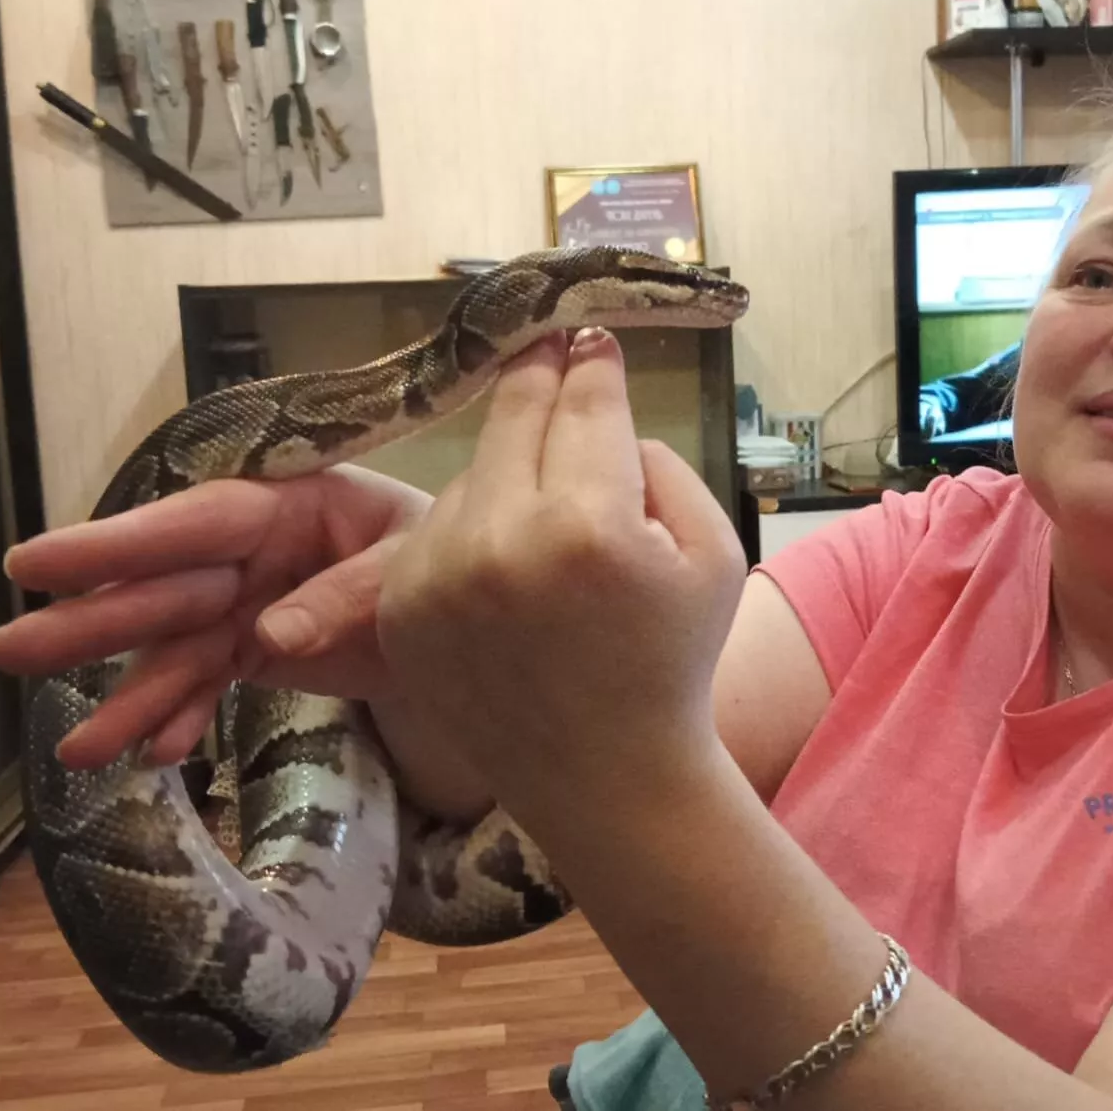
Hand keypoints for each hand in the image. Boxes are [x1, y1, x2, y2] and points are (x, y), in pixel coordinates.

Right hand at [0, 464, 432, 769]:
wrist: (475, 611)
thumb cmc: (447, 560)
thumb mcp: (415, 569)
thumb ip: (347, 596)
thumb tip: (270, 635)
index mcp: (294, 501)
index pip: (199, 520)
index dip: (118, 542)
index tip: (36, 562)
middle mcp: (257, 550)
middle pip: (168, 587)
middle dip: (93, 623)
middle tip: (8, 652)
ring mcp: (250, 601)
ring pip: (177, 648)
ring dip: (130, 698)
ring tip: (79, 750)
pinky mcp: (254, 648)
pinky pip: (207, 683)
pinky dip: (183, 718)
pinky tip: (153, 754)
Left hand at [376, 328, 746, 820]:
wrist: (607, 777)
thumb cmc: (671, 660)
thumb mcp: (713, 551)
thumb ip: (661, 464)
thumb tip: (602, 417)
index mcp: (589, 527)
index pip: (585, 405)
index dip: (590, 362)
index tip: (586, 334)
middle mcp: (499, 543)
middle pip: (513, 417)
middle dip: (539, 379)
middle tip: (548, 348)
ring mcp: (436, 577)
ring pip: (474, 473)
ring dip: (510, 472)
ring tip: (549, 521)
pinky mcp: (398, 608)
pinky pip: (438, 528)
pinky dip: (473, 531)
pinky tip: (508, 570)